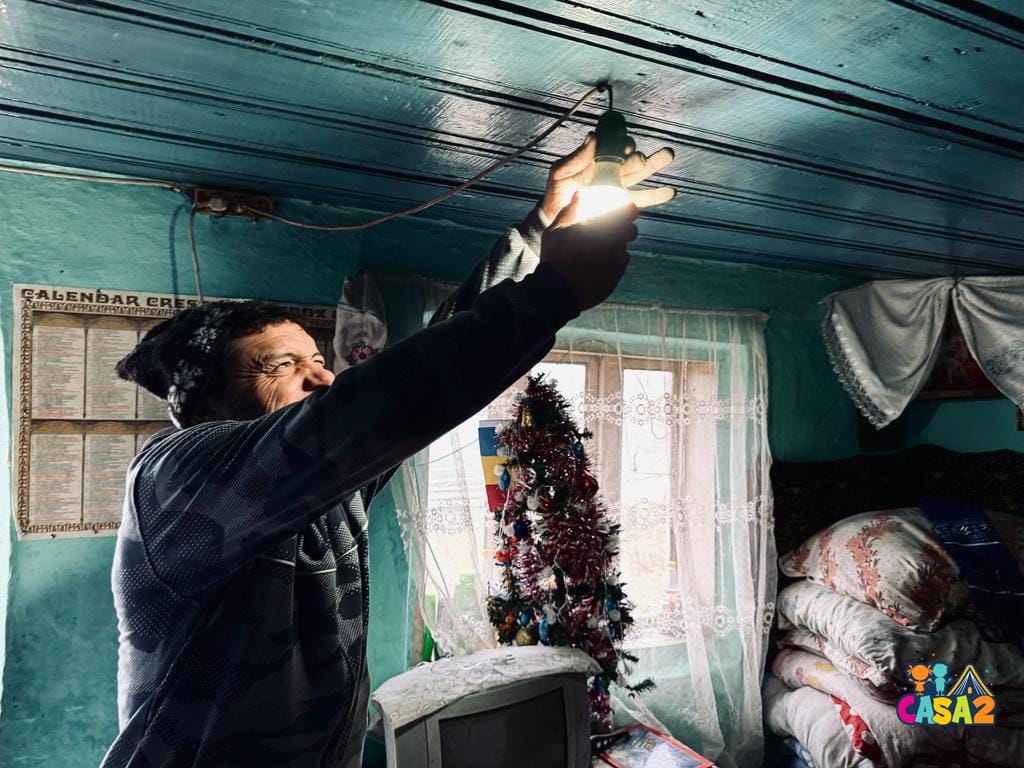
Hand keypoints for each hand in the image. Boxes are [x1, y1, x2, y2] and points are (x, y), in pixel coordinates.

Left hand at [539, 133, 674, 223]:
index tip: (626, 146)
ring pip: (642, 174)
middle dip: (642, 155)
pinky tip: (670, 191)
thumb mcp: (560, 173)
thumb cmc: (556, 193)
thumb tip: (593, 135)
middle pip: (632, 159)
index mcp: (598, 161)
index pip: (615, 147)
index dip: (623, 144)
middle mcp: (612, 171)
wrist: (556, 219)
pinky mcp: (623, 206)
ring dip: (655, 164)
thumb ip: (575, 157)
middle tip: (646, 156)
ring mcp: (619, 188)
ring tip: (668, 155)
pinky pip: (642, 199)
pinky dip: (657, 195)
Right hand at [540, 194, 637, 311]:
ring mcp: (616, 264)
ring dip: (615, 248)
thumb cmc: (554, 260)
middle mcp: (613, 246)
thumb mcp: (554, 232)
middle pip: (631, 231)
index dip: (629, 210)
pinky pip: (618, 266)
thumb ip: (570, 212)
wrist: (557, 294)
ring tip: (598, 252)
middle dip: (625, 229)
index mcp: (601, 230)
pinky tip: (596, 266)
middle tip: (611, 231)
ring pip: (623, 249)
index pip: (628, 213)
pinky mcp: (615, 279)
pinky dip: (611, 264)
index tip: (626, 209)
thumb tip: (579, 195)